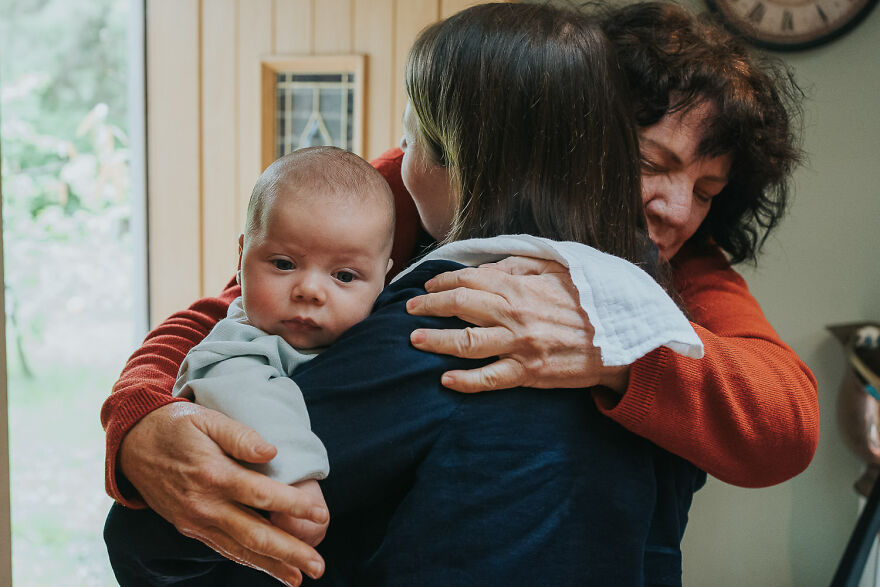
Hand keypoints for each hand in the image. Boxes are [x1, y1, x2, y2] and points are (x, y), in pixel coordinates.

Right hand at [118, 402, 328, 585]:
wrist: (132, 444)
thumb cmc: (177, 425)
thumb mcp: (208, 419)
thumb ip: (240, 436)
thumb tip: (272, 452)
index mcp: (213, 474)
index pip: (261, 494)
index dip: (294, 506)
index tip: (322, 515)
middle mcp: (204, 505)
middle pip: (254, 534)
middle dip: (289, 553)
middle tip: (319, 566)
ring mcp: (195, 521)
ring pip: (239, 549)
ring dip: (272, 566)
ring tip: (300, 577)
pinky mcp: (189, 528)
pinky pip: (223, 549)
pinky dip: (248, 561)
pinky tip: (270, 569)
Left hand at [406, 256, 629, 392]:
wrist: (621, 340)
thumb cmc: (589, 302)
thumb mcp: (558, 271)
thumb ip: (520, 266)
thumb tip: (488, 267)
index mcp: (520, 288)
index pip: (469, 281)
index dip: (442, 282)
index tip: (428, 287)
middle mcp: (514, 315)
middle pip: (459, 307)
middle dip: (429, 308)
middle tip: (409, 311)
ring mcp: (519, 346)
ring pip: (466, 342)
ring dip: (436, 341)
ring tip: (415, 340)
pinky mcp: (528, 373)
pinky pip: (489, 378)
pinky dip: (464, 381)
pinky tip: (445, 380)